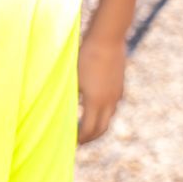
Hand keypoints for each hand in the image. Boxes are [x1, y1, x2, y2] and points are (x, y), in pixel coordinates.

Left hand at [76, 27, 125, 143]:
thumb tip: (62, 112)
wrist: (107, 38)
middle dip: (90, 138)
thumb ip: (70, 98)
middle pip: (102, 129)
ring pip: (109, 117)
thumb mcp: (73, 79)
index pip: (89, 129)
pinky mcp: (120, 86)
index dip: (80, 138)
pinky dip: (103, 113)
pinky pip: (112, 106)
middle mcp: (110, 101)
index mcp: (96, 101)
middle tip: (79, 142)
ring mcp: (117, 94)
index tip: (71, 142)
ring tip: (85, 128)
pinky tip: (93, 109)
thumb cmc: (85, 56)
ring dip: (98, 125)